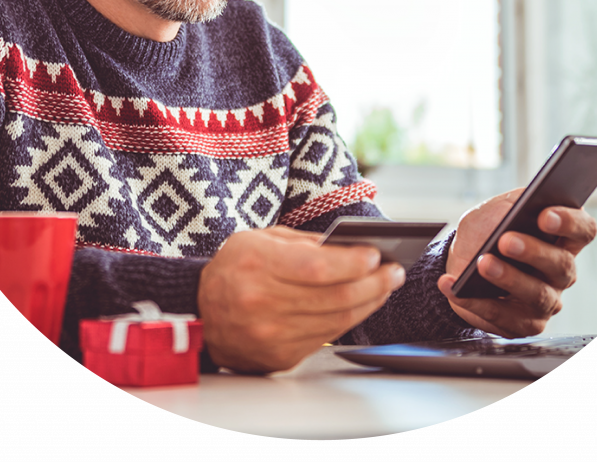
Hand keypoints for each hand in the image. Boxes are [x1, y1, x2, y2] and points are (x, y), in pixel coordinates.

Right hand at [198, 225, 404, 373]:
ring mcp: (269, 336)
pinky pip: (325, 338)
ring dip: (368, 303)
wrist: (202, 312)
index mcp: (256, 265)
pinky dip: (349, 321)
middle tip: (395, 271)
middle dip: (373, 283)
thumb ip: (305, 243)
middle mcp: (261, 304)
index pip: (316, 268)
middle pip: (333, 297)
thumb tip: (353, 248)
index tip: (377, 255)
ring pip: (335, 321)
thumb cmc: (236, 267)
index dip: (352, 263)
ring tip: (385, 286)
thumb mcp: (262, 238)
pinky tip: (362, 304)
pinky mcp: (278, 358)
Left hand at [437, 190, 596, 337]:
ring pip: (538, 295)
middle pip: (562, 265)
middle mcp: (561, 271)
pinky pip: (504, 318)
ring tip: (482, 264)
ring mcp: (546, 300)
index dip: (570, 223)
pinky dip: (476, 302)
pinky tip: (454, 286)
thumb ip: (511, 206)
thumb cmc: (488, 228)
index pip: (584, 230)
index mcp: (563, 236)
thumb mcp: (497, 207)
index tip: (544, 215)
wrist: (463, 256)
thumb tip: (518, 210)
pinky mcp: (524, 324)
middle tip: (505, 240)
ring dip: (508, 279)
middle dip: (533, 252)